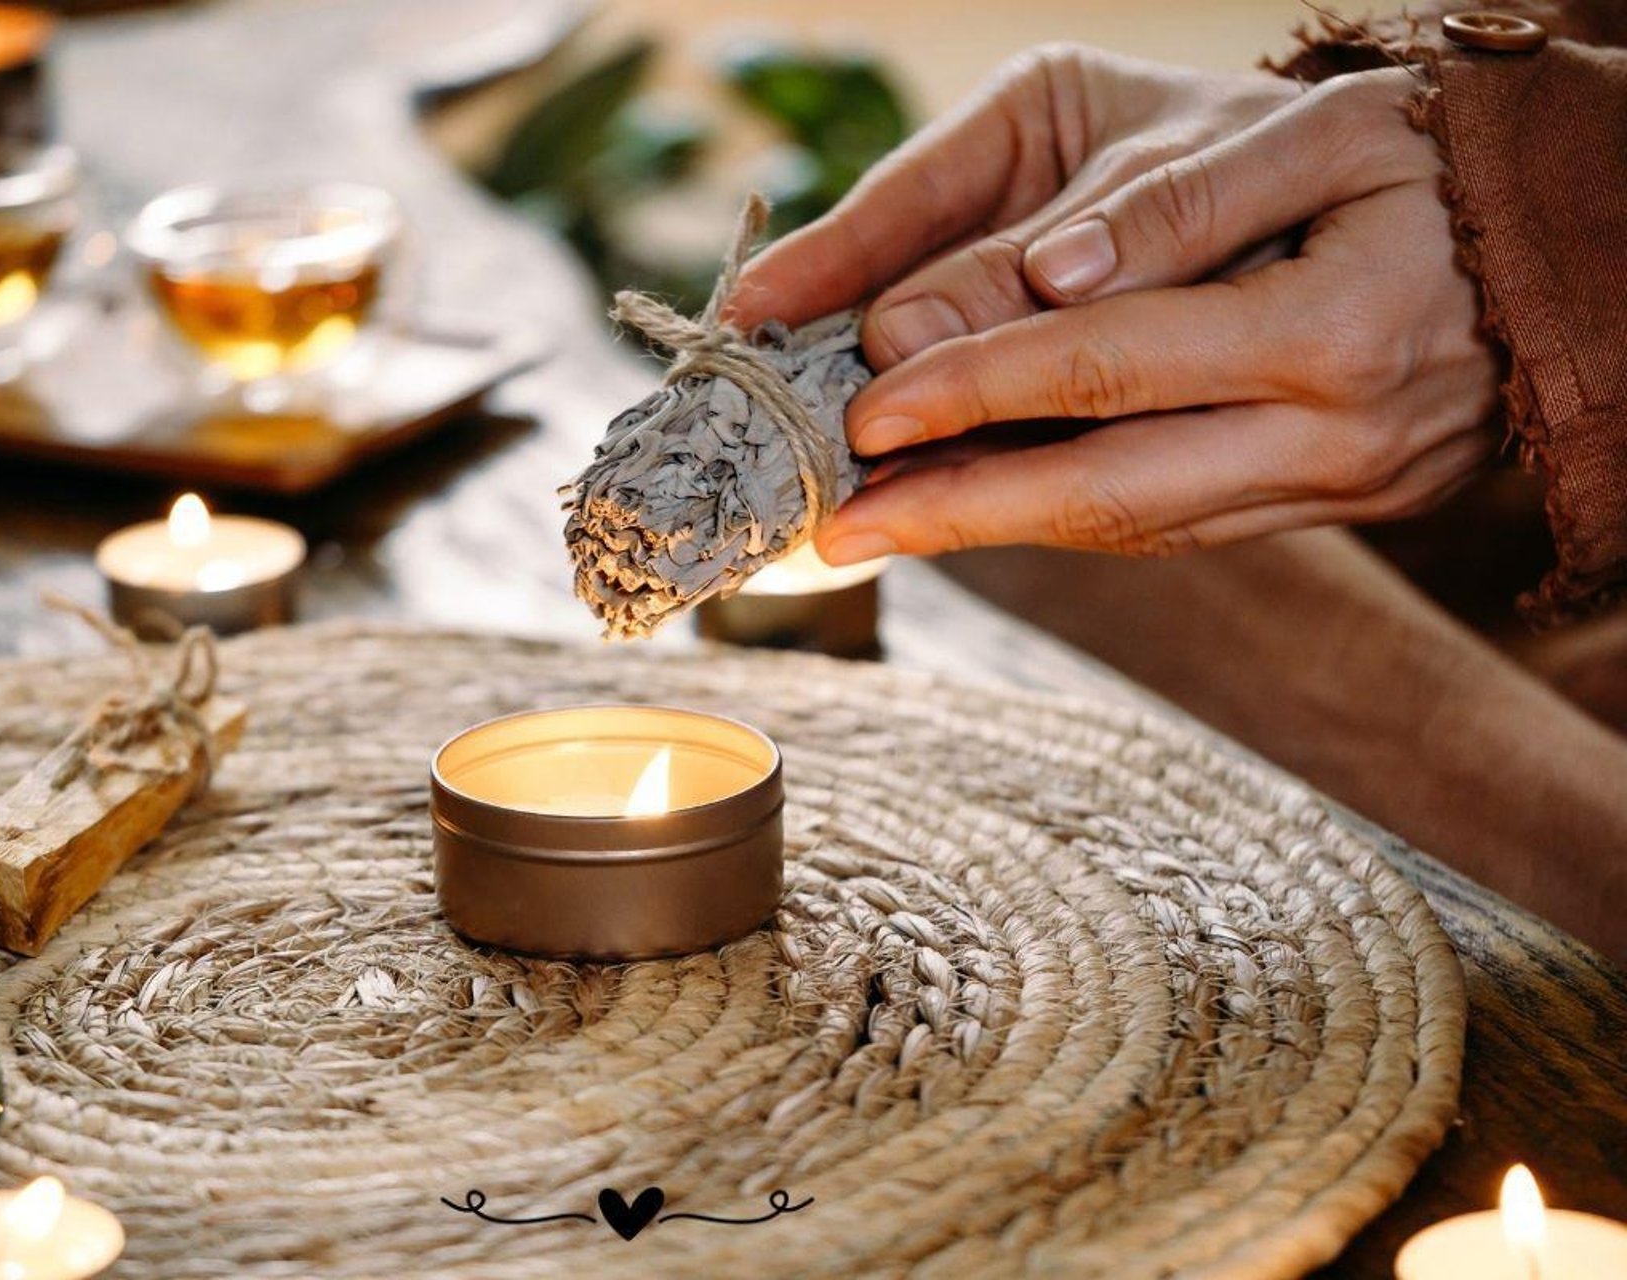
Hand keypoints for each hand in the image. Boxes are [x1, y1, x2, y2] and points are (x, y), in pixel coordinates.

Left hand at [729, 51, 1500, 562]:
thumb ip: (1174, 201)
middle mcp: (1341, 435)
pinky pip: (1170, 525)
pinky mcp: (1318, 507)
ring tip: (880, 529)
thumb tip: (1046, 277)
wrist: (1548, 239)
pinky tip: (979, 508)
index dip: (977, 389)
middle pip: (1111, 490)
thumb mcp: (1302, 129)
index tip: (868, 409)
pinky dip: (1064, 518)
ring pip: (1135, 526)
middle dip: (960, 509)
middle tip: (837, 527)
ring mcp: (1333, 489)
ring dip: (998, 532)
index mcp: (1338, 324)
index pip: (1111, 367)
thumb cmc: (1411, 154)